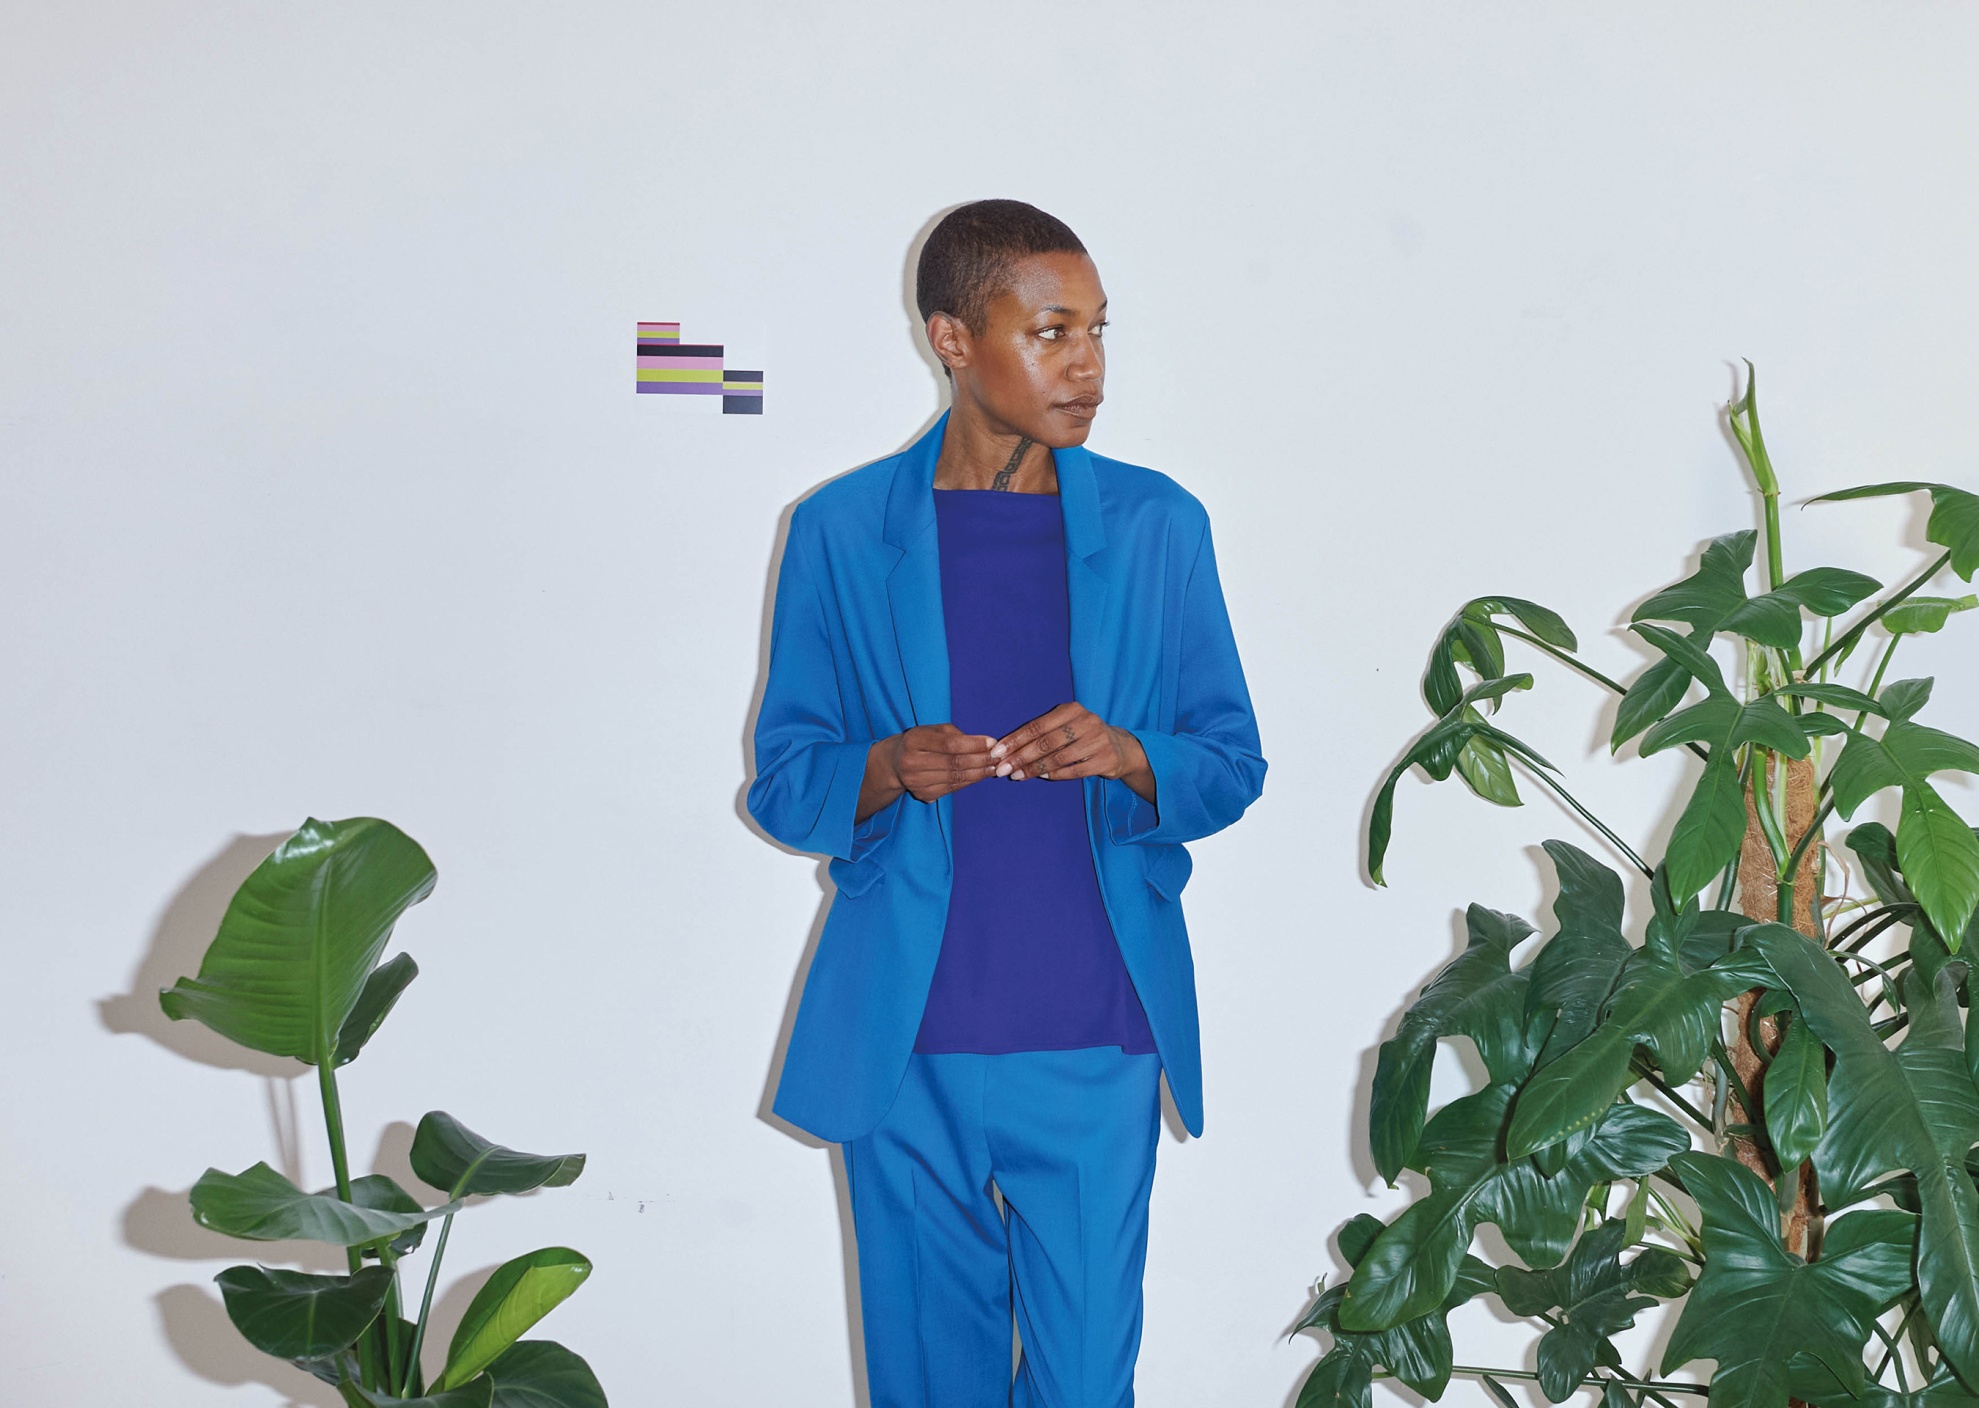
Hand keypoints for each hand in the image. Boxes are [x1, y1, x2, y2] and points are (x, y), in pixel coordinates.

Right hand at [859, 724, 996, 818]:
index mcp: (914, 740)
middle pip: (954, 763)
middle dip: (981, 760)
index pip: (949, 744)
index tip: (992, 742)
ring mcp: (916, 782)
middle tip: (999, 757)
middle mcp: (911, 762)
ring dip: (979, 773)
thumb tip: (986, 744)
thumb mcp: (934, 730)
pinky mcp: (923, 795)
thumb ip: (957, 735)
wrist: (895, 763)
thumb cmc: (921, 741)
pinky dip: (970, 782)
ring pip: (955, 778)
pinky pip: (953, 788)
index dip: (973, 744)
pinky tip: (981, 775)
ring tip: (994, 767)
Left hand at [992, 702, 1154, 799]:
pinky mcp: (1105, 759)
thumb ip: (1041, 733)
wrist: (1120, 747)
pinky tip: (1041, 777)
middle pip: (1046, 742)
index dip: (1015, 740)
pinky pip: (1074, 771)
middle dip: (1020, 757)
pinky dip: (1054, 775)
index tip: (997, 752)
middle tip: (1002, 769)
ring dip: (1034, 769)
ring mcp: (1098, 740)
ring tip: (1016, 776)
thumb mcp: (1065, 725)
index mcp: (1071, 710)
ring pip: (1058, 758)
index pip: (1037, 726)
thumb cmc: (1083, 736)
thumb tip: (1007, 749)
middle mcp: (1086, 721)